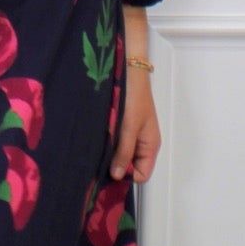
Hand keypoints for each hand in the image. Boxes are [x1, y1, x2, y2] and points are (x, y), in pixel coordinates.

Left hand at [111, 6, 160, 181]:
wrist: (128, 69)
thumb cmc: (134, 95)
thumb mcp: (130, 125)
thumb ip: (124, 151)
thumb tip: (116, 176)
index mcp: (150, 146)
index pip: (141, 175)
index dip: (125, 176)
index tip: (108, 171)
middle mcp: (141, 143)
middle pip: (129, 167)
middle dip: (114, 166)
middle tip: (96, 162)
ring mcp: (130, 135)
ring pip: (119, 156)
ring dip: (108, 154)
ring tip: (94, 149)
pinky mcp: (120, 127)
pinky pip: (113, 144)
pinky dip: (105, 144)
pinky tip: (95, 139)